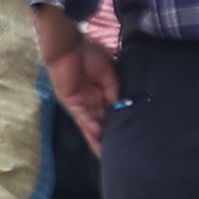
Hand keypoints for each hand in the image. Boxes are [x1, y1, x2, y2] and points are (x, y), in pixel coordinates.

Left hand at [36, 31, 116, 148]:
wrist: (68, 45)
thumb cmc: (89, 53)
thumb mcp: (109, 73)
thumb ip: (114, 90)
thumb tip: (121, 106)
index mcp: (102, 92)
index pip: (112, 112)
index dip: (120, 123)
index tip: (130, 136)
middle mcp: (92, 100)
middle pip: (102, 122)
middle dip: (109, 136)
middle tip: (120, 153)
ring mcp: (81, 102)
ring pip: (91, 125)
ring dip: (98, 138)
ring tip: (107, 153)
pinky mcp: (70, 102)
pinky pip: (82, 117)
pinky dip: (91, 126)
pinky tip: (99, 136)